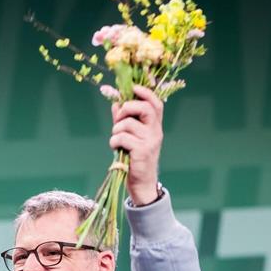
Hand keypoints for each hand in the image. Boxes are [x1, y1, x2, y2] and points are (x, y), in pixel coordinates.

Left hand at [109, 85, 162, 205]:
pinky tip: (117, 148)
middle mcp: (156, 131)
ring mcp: (150, 141)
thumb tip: (115, 103)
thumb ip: (124, 119)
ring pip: (127, 124)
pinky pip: (122, 137)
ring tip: (117, 140)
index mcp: (154, 125)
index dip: (145, 92)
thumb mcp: (131, 136)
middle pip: (144, 107)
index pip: (156, 103)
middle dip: (127, 108)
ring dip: (116, 131)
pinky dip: (114, 141)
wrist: (142, 182)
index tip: (133, 87)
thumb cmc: (134, 157)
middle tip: (119, 117)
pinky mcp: (142, 151)